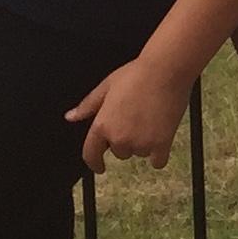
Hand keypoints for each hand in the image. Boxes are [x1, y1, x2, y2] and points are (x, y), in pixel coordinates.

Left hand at [66, 53, 188, 172]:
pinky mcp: (162, 144)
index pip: (91, 154)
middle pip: (120, 152)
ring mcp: (141, 143)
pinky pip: (158, 161)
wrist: (166, 71)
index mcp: (102, 126)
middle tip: (136, 119)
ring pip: (140, 153)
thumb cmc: (136, 74)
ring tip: (151, 121)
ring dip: (143, 143)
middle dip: (126, 140)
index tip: (99, 167)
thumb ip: (88, 105)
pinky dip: (159, 154)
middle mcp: (120, 139)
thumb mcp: (106, 87)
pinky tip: (161, 140)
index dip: (94, 163)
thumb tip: (71, 117)